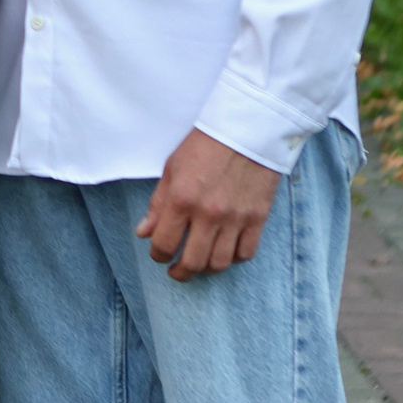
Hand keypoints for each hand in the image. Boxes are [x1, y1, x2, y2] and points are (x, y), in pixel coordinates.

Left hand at [136, 128, 282, 280]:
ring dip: (206, 269)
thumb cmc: (205, 145)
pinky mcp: (258, 218)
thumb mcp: (172, 168)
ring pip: (219, 263)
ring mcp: (235, 218)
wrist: (247, 130)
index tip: (159, 254)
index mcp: (182, 199)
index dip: (158, 255)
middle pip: (192, 261)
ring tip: (199, 264)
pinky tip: (224, 252)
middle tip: (176, 271)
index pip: (164, 243)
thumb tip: (144, 232)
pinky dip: (233, 259)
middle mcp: (208, 213)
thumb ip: (158, 204)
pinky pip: (245, 253)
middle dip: (180, 272)